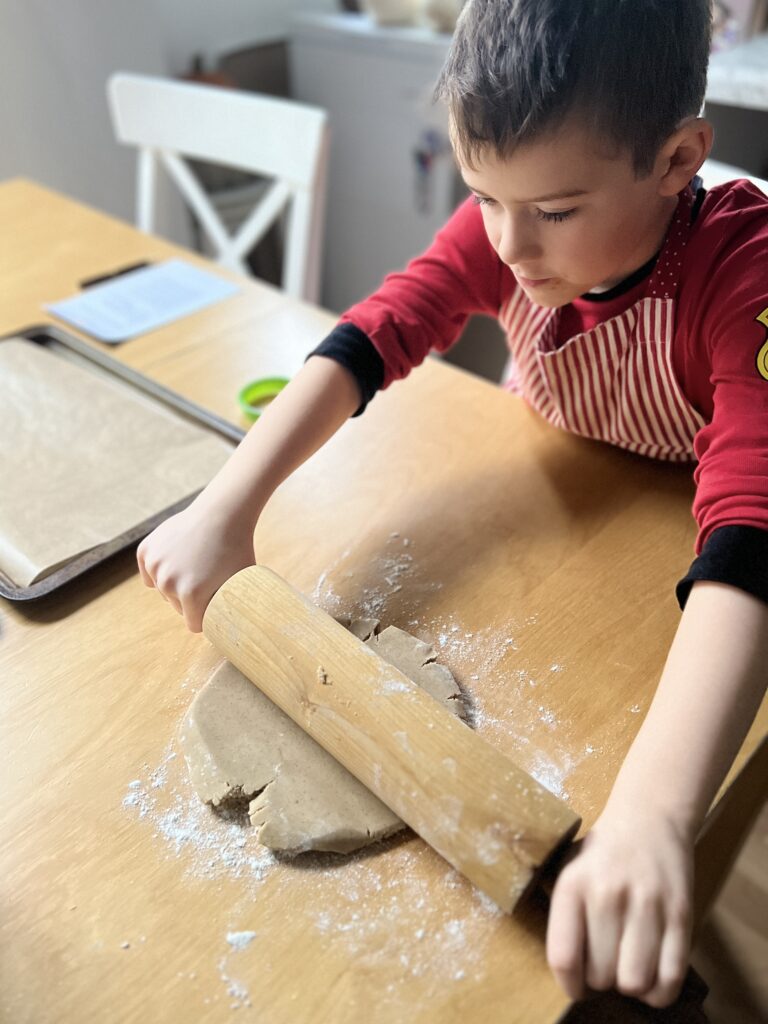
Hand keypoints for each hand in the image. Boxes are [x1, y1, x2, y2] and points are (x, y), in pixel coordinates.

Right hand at [137, 498, 256, 631]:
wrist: (221, 513)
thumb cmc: (237, 548)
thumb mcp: (242, 583)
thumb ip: (235, 610)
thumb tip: (241, 631)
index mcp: (191, 595)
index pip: (194, 623)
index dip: (207, 615)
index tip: (215, 601)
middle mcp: (168, 582)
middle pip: (177, 607)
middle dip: (190, 599)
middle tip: (207, 578)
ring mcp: (155, 565)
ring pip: (162, 590)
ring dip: (175, 583)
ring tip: (195, 565)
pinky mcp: (145, 551)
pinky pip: (149, 572)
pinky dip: (159, 568)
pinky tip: (176, 559)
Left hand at [546, 808, 693, 1007]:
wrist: (649, 818)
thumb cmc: (603, 853)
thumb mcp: (570, 872)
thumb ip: (566, 918)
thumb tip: (570, 974)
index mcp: (573, 885)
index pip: (563, 956)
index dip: (569, 984)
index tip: (576, 987)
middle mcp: (608, 895)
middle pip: (600, 975)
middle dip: (601, 980)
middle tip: (606, 964)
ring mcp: (647, 905)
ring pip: (635, 982)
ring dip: (631, 985)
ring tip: (628, 967)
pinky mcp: (681, 915)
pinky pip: (670, 978)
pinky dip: (659, 991)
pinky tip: (651, 977)